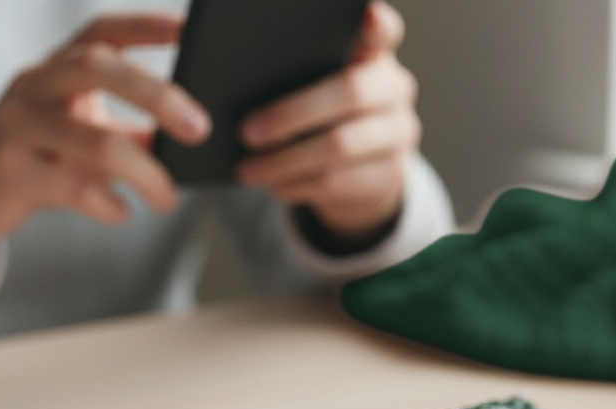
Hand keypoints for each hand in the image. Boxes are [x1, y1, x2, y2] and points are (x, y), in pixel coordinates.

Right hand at [0, 15, 209, 238]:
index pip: (101, 33)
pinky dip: (108, 205)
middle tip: (199, 128)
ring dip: (145, 174)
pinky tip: (122, 212)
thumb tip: (193, 139)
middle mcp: (35, 87)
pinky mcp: (12, 174)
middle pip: (98, 69)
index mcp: (58, 71)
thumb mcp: (88, 137)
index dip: (144, 27)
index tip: (187, 29)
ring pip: (95, 141)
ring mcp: (19, 127)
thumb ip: (135, 135)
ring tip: (167, 199)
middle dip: (157, 96)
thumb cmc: (43, 161)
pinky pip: (74, 188)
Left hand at [237, 2, 419, 243]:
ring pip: (341, 145)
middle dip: (292, 113)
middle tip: (246, 131)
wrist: (361, 170)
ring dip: (286, 159)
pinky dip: (299, 184)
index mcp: (373, 51)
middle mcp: (395, 87)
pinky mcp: (389, 175)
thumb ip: (286, 60)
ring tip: (247, 169)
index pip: (382, 29)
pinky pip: (339, 181)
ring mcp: (398, 133)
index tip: (363, 14)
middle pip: (350, 92)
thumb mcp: (311, 78)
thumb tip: (217, 49)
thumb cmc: (320, 109)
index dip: (374, 23)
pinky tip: (272, 184)